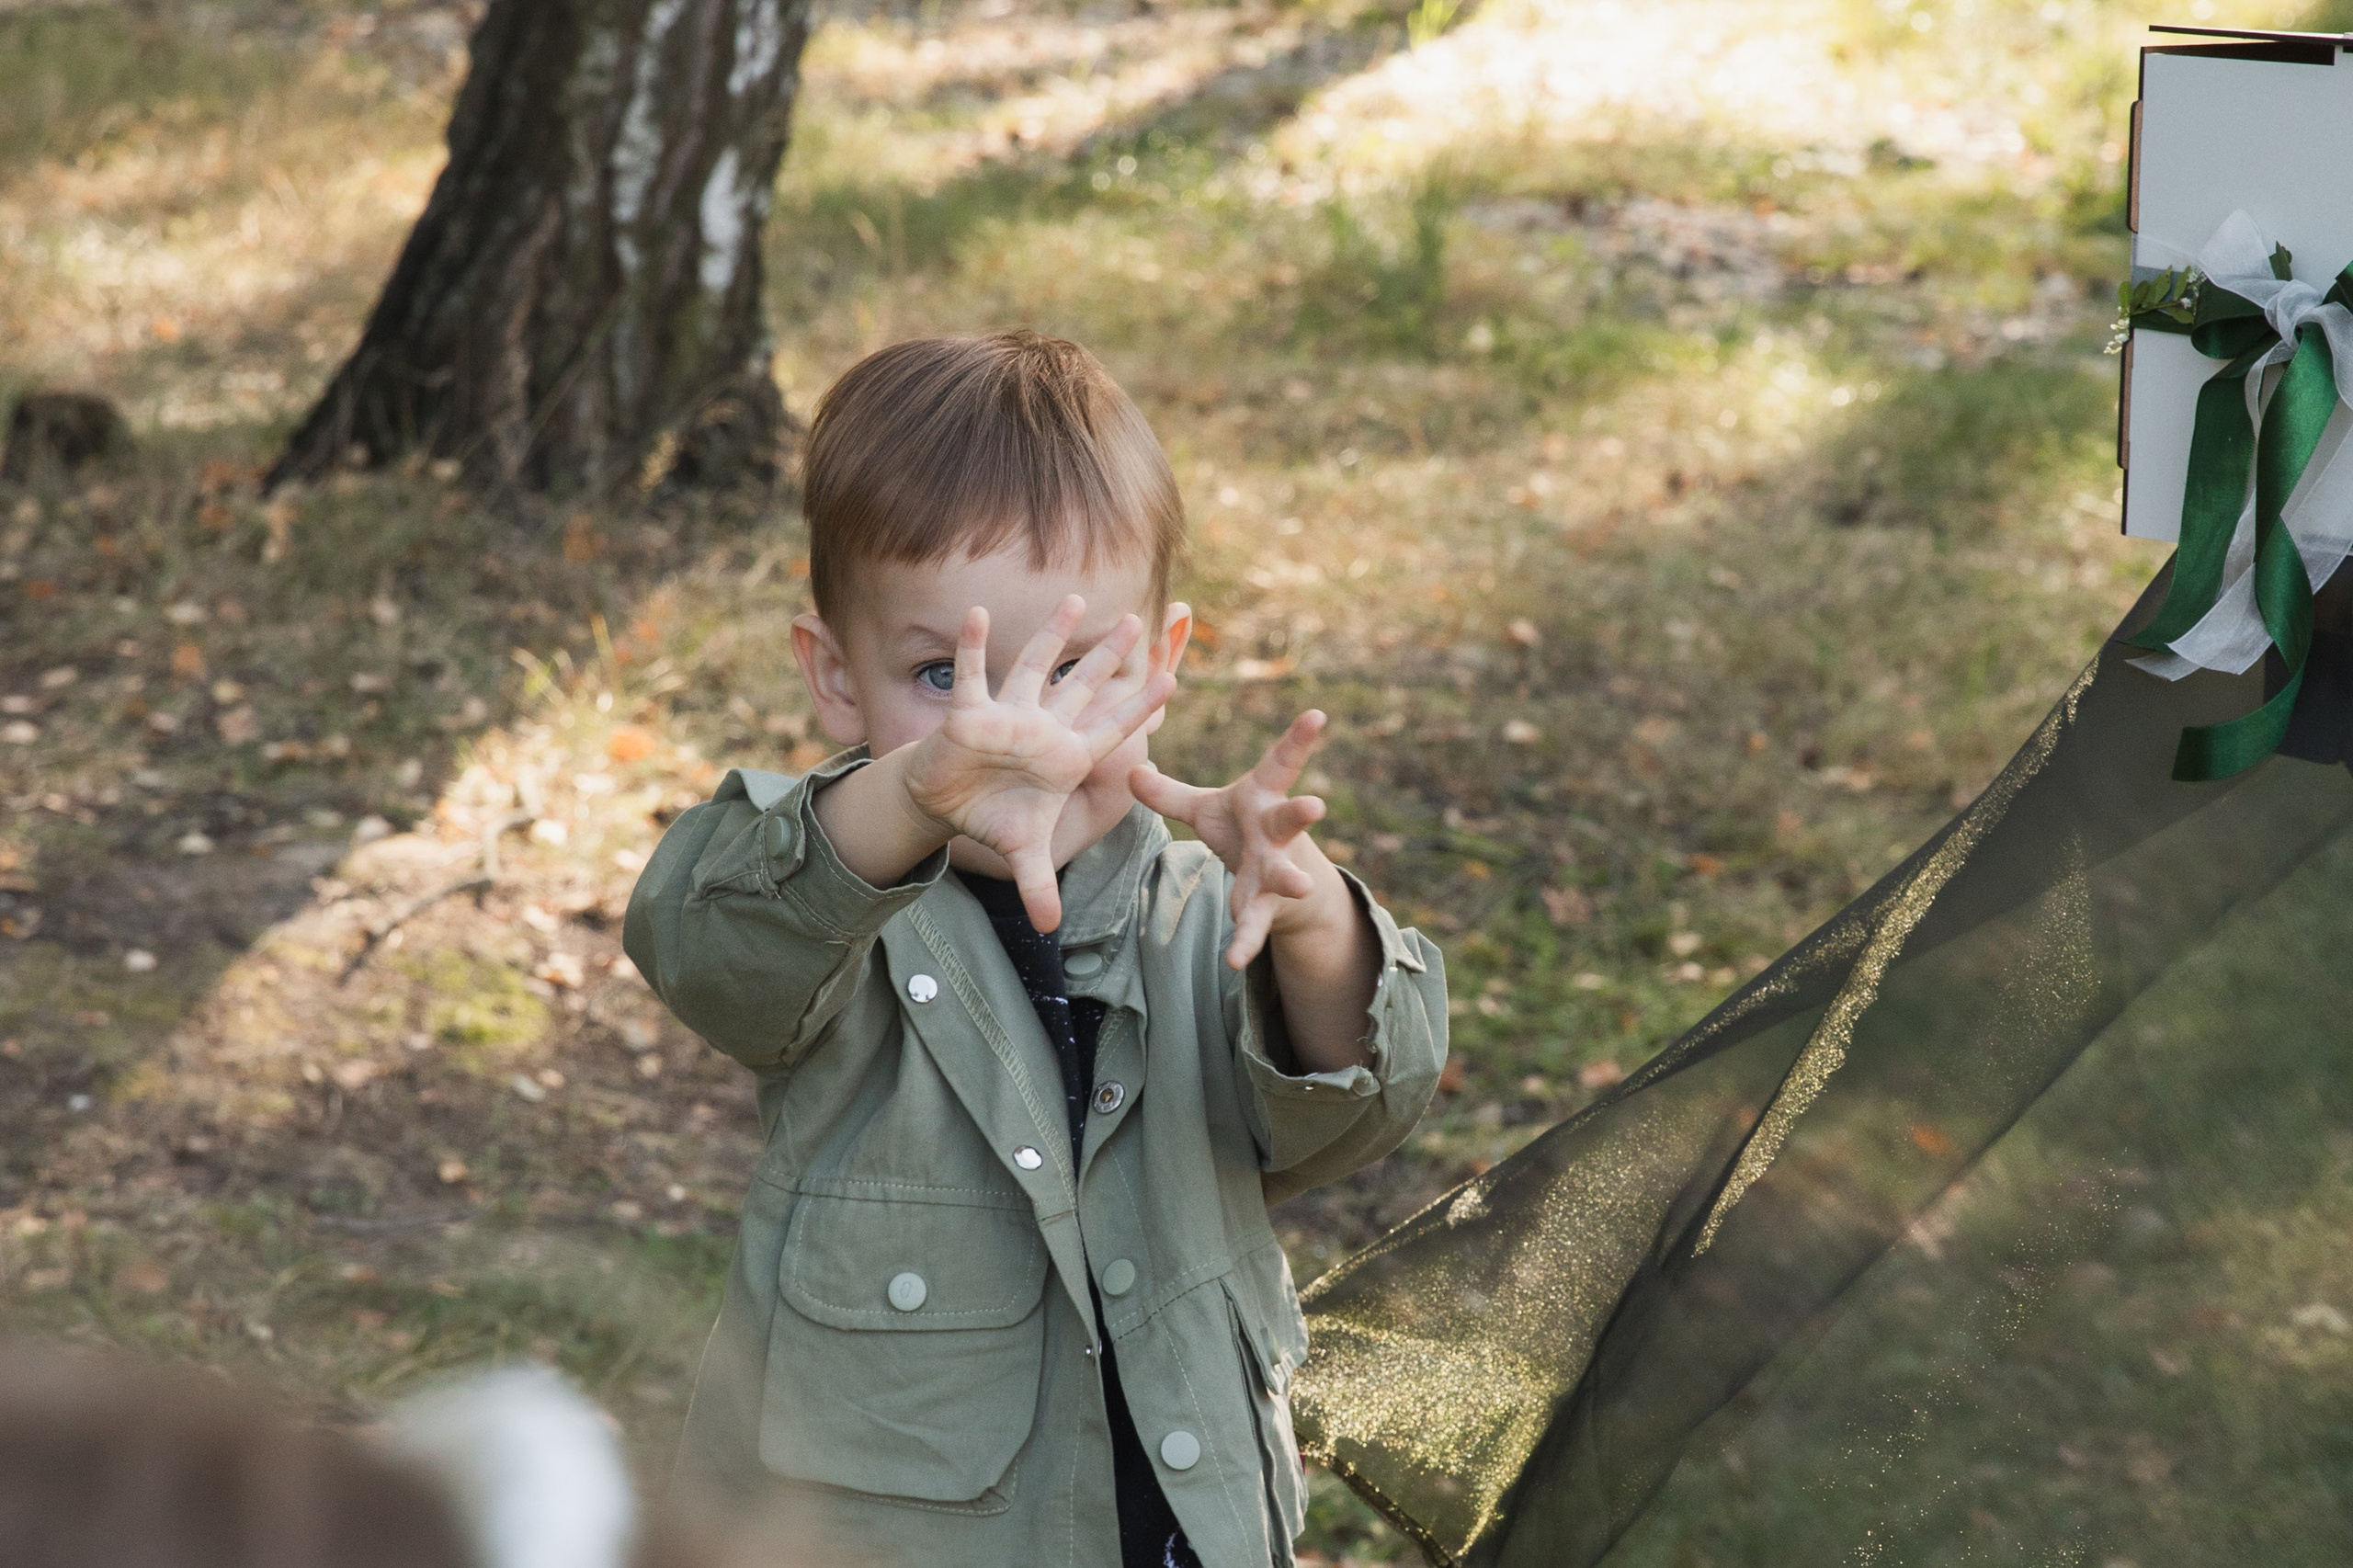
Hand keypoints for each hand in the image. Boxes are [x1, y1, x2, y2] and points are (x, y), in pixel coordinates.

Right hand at [902, 596, 1174, 931]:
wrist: (948, 804)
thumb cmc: (994, 818)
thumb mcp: (1022, 853)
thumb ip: (1039, 884)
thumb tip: (1050, 927)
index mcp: (1065, 758)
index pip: (1112, 729)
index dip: (1140, 706)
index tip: (1173, 679)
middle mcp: (1042, 728)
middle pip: (1083, 687)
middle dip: (1110, 656)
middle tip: (1141, 622)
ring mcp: (1008, 716)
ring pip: (1035, 667)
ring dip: (1053, 635)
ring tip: (1076, 599)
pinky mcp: (969, 715)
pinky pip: (972, 674)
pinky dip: (972, 647)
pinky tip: (979, 614)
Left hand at [1130, 710, 1339, 968]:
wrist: (1280, 885)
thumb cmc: (1241, 829)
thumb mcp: (1204, 809)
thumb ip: (1168, 794)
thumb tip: (1130, 770)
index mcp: (1262, 797)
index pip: (1282, 763)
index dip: (1298, 740)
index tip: (1317, 715)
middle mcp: (1275, 831)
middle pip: (1290, 818)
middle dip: (1302, 812)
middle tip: (1316, 805)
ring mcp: (1275, 869)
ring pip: (1284, 873)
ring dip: (1291, 879)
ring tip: (1300, 885)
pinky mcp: (1265, 904)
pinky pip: (1255, 924)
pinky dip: (1245, 942)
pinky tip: (1233, 960)